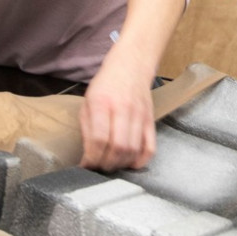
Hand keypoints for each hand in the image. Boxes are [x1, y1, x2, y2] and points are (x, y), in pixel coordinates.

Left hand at [80, 51, 156, 170]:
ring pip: (133, 150)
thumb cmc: (106, 86)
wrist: (131, 67)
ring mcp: (140, 115)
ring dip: (121, 164)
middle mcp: (123, 109)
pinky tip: (130, 163)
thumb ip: (87, 129)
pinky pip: (150, 148)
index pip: (99, 139)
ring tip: (111, 165)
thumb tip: (88, 156)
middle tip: (98, 168)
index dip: (91, 158)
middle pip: (118, 148)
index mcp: (102, 103)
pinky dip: (140, 161)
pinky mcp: (151, 121)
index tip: (85, 165)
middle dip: (106, 164)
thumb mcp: (87, 102)